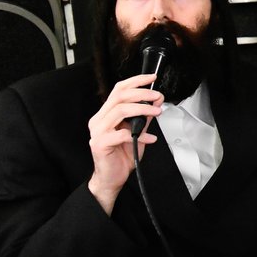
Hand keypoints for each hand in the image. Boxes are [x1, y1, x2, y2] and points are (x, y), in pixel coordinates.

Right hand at [86, 72, 162, 214]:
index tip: (151, 79)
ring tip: (156, 113)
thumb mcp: (138, 131)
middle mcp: (99, 120)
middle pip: (120, 97)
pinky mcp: (100, 144)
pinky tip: (149, 138)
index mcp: (106, 114)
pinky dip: (140, 135)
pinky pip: (122, 134)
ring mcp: (98, 132)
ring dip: (142, 109)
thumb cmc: (122, 155)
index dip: (136, 81)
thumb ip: (145, 116)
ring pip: (119, 110)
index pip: (118, 90)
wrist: (111, 177)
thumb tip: (156, 100)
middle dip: (142, 94)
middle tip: (158, 97)